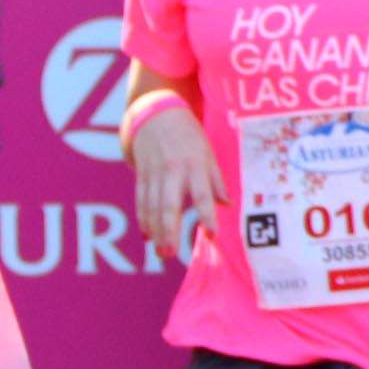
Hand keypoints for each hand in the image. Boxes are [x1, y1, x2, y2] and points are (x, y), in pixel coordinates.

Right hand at [129, 97, 220, 263]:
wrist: (156, 114)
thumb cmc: (189, 136)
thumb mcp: (208, 153)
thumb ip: (216, 180)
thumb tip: (228, 205)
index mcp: (195, 165)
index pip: (202, 195)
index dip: (207, 216)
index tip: (211, 235)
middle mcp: (172, 171)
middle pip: (169, 205)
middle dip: (169, 231)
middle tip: (171, 254)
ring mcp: (153, 173)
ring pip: (151, 206)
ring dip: (155, 231)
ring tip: (161, 252)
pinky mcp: (140, 174)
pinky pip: (140, 199)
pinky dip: (143, 218)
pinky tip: (147, 235)